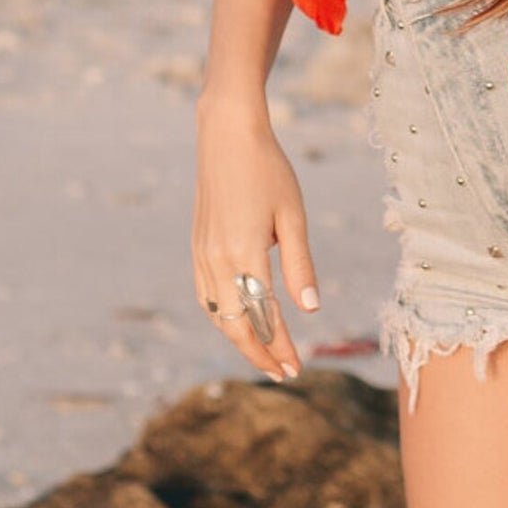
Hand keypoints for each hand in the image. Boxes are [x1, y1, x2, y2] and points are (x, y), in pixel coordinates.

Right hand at [192, 107, 319, 383]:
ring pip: (217, 316)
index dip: (281, 347)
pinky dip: (222, 318)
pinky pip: (206, 297)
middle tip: (284, 372)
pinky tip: (238, 321)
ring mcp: (201, 255)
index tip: (297, 368)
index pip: (263, 318)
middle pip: (235, 326)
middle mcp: (217, 261)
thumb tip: (310, 310)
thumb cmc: (268, 169)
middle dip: (260, 353)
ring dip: (240, 339)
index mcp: (244, 255)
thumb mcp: (293, 215)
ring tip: (265, 353)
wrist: (226, 135)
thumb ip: (300, 265)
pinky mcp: (197, 247)